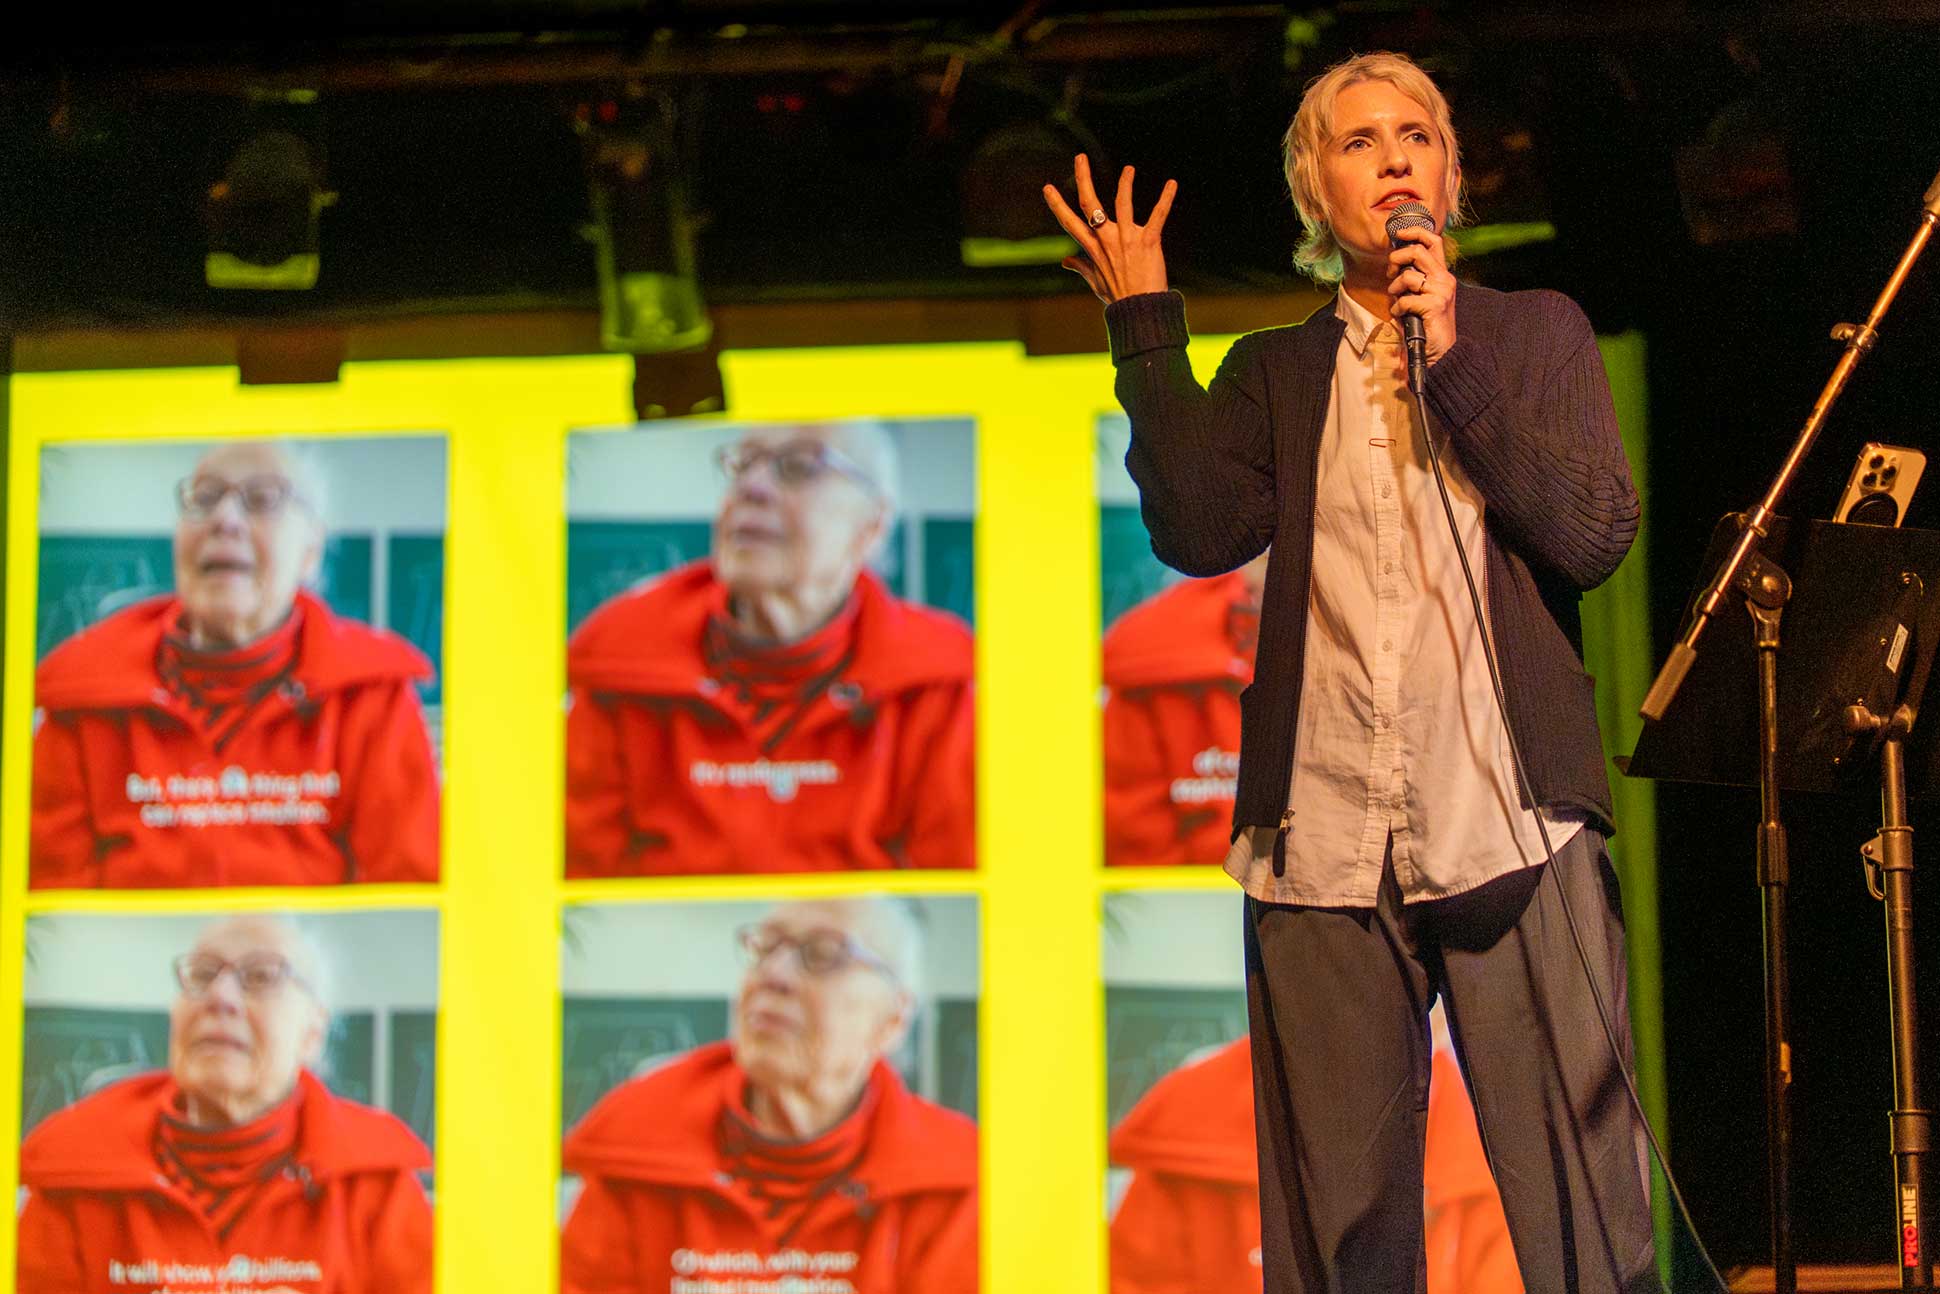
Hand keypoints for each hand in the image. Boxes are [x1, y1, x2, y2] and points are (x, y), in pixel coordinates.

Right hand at [1041, 153, 1176, 303]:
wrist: (1141, 310)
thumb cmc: (1119, 298)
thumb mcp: (1096, 283)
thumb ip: (1082, 266)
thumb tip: (1065, 260)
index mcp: (1093, 249)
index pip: (1070, 223)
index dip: (1058, 205)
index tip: (1047, 188)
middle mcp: (1107, 240)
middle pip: (1090, 204)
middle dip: (1084, 178)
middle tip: (1080, 157)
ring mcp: (1127, 239)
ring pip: (1122, 204)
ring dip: (1125, 184)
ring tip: (1129, 169)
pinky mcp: (1148, 241)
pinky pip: (1158, 215)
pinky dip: (1166, 198)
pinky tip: (1172, 183)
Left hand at [1386, 225, 1457, 362]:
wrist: (1442, 350)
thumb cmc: (1427, 323)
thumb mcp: (1421, 295)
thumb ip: (1413, 278)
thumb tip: (1394, 262)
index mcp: (1442, 274)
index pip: (1434, 241)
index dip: (1415, 231)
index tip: (1399, 233)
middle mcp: (1445, 279)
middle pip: (1418, 251)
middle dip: (1396, 258)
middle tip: (1390, 273)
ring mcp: (1441, 291)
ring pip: (1408, 275)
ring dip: (1394, 288)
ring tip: (1396, 300)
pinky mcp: (1435, 305)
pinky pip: (1405, 300)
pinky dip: (1397, 309)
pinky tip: (1400, 316)